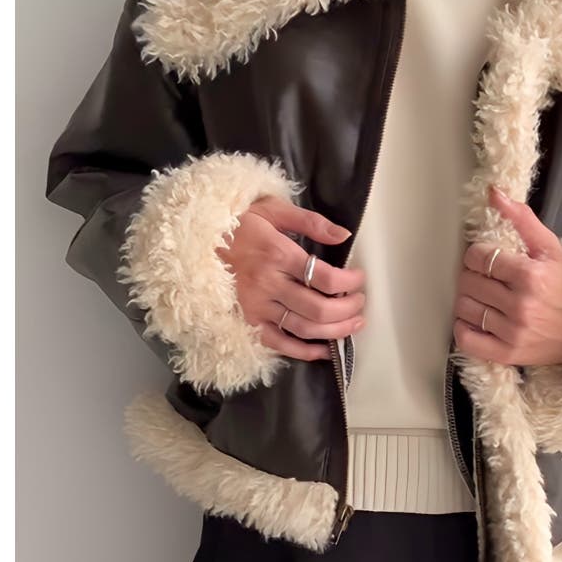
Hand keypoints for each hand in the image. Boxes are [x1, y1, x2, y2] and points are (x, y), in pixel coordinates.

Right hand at [216, 195, 366, 360]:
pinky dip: (304, 352)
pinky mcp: (249, 320)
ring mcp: (257, 306)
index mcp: (277, 255)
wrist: (201, 238)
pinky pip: (278, 344)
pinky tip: (324, 349)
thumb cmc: (242, 222)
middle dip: (347, 310)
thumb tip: (344, 234)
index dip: (349, 282)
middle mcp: (268, 284)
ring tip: (354, 323)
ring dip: (335, 331)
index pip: (324, 277)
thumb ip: (312, 222)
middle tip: (360, 303)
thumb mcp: (275, 210)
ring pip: (303, 329)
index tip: (360, 278)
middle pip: (318, 309)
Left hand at [452, 185, 561, 367]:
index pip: (478, 257)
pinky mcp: (507, 354)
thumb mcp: (549, 247)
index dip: (476, 255)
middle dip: (472, 276)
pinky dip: (463, 328)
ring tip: (483, 297)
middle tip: (486, 277)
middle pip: (468, 282)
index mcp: (530, 275)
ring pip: (464, 308)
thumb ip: (521, 218)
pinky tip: (476, 319)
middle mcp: (521, 305)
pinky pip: (466, 339)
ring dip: (468, 300)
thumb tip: (493, 193)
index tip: (486, 258)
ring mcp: (513, 332)